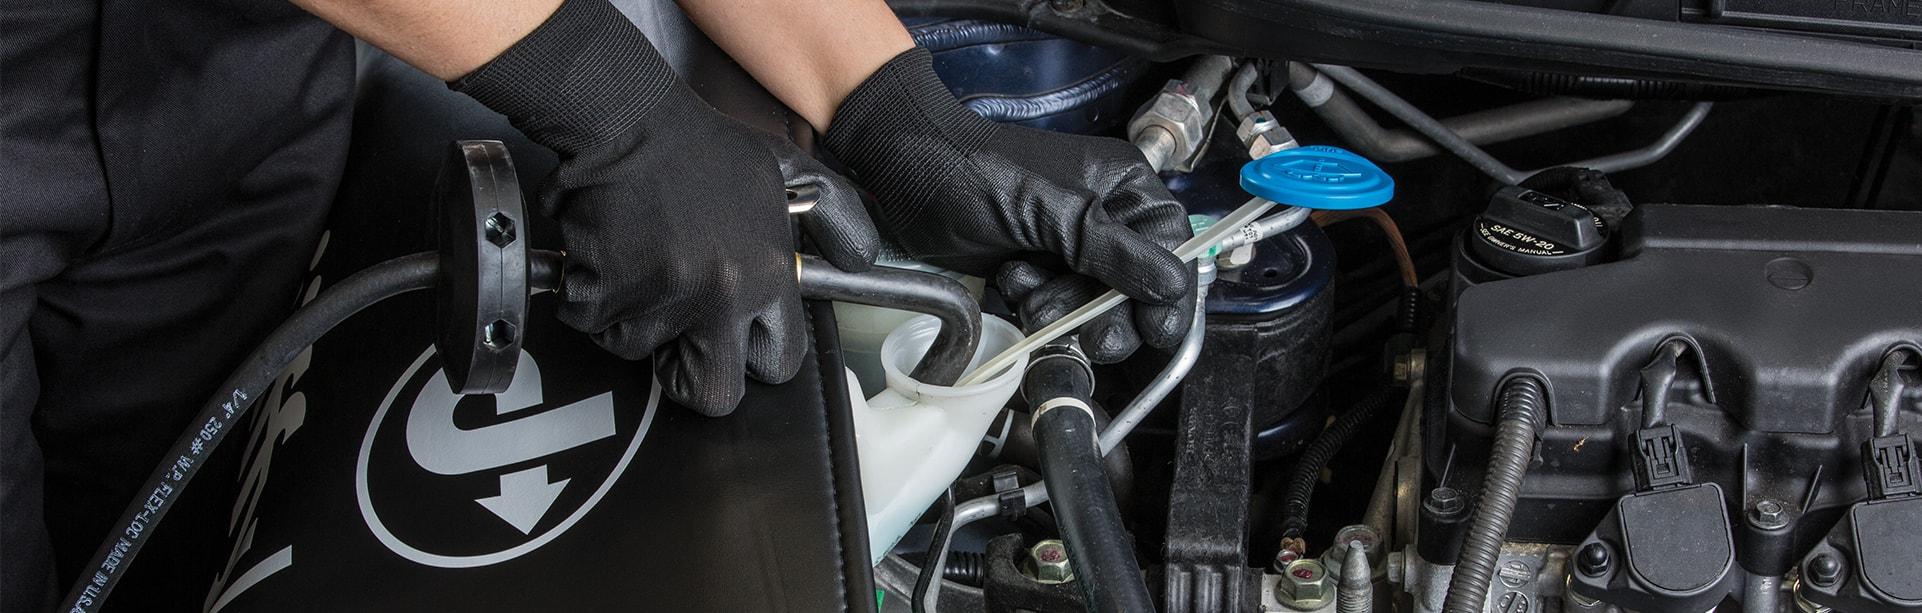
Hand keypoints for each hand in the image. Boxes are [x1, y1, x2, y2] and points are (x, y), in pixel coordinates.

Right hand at [458, 0, 876, 414]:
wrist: (626, 118)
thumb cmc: (703, 147)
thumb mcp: (788, 172)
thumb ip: (835, 214)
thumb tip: (864, 258)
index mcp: (766, 276)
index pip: (779, 362)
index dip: (753, 356)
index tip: (735, 338)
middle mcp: (719, 297)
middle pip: (712, 393)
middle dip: (689, 373)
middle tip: (675, 335)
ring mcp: (659, 299)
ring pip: (640, 350)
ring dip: (633, 316)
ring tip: (641, 261)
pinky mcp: (601, 294)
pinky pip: (591, 322)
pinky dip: (589, 296)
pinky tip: (609, 254)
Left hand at [823, 48, 1193, 362]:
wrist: (905, 175)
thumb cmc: (975, 172)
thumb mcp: (1052, 210)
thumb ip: (1111, 249)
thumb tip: (1171, 285)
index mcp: (1122, 187)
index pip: (1170, 249)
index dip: (1168, 295)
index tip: (1156, 330)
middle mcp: (1103, 217)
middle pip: (1136, 288)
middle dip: (1108, 314)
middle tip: (1090, 335)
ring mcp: (1067, 246)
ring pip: (1092, 306)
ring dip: (1062, 309)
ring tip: (1026, 286)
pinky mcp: (1036, 268)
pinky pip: (1054, 308)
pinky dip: (1033, 304)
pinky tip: (1010, 280)